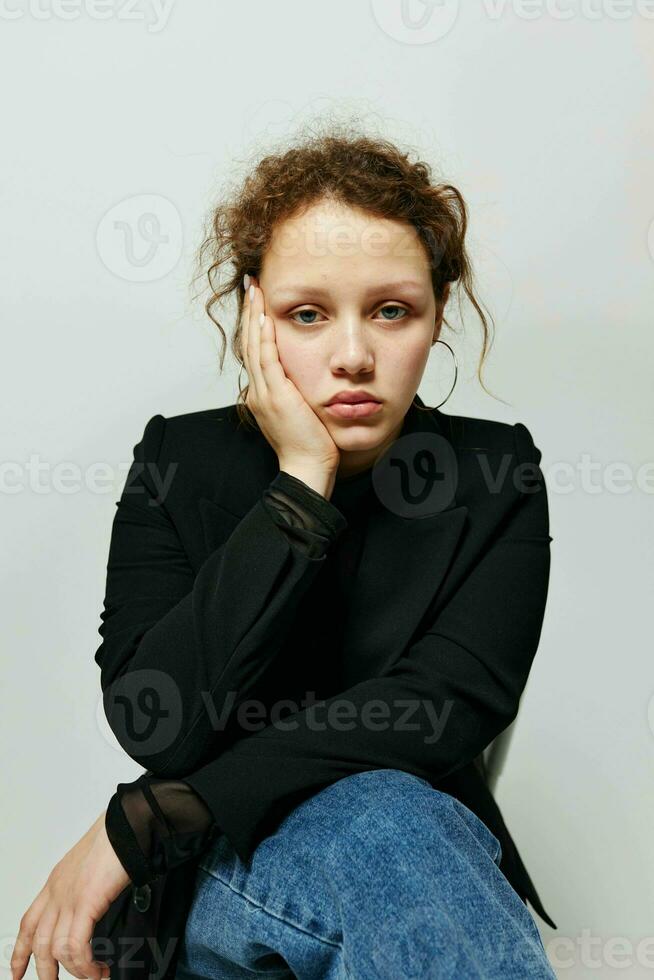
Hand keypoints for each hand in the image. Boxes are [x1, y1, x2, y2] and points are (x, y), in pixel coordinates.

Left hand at [11, 811, 130, 979]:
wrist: (127, 826)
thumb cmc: (116, 840)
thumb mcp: (90, 866)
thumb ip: (84, 889)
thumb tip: (94, 912)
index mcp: (56, 882)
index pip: (29, 923)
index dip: (20, 951)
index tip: (16, 971)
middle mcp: (57, 892)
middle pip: (38, 942)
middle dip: (45, 970)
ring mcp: (69, 898)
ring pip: (55, 949)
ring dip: (74, 971)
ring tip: (92, 975)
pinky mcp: (86, 902)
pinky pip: (76, 946)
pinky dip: (85, 964)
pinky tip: (97, 969)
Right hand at [241, 275, 339, 473]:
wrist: (307, 468)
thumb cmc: (311, 446)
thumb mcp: (302, 414)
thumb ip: (299, 394)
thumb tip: (306, 380)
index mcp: (263, 395)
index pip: (256, 351)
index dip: (254, 324)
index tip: (257, 301)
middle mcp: (259, 391)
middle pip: (249, 343)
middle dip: (250, 312)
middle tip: (252, 284)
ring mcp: (264, 393)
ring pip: (254, 346)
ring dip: (253, 316)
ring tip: (255, 290)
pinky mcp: (276, 395)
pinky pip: (266, 359)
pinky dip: (263, 336)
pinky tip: (264, 316)